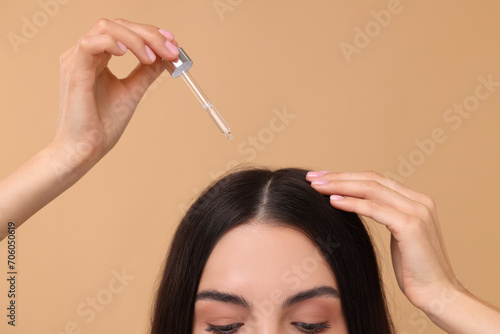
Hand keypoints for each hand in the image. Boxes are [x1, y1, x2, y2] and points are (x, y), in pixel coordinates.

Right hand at [52, 18, 179, 169]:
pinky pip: (89, 43)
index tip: (173, 45)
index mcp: (98, 59)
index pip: (125, 32)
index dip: (150, 34)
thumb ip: (146, 72)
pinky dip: (112, 42)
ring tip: (153, 57)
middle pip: (118, 25)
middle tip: (171, 50)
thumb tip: (166, 57)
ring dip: (136, 38)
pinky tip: (128, 54)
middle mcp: (86, 55)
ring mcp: (77, 60)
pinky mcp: (74, 71)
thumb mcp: (132, 92)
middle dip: (149, 34)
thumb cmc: (102, 125)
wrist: (85, 150)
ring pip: (106, 28)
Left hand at [305, 171, 462, 310]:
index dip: (347, 176)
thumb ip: (386, 216)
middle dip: (338, 177)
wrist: (438, 294)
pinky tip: (333, 201)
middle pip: (371, 179)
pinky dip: (352, 203)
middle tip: (312, 178)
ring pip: (371, 189)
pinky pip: (375, 208)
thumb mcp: (398, 236)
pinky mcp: (411, 226)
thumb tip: (358, 205)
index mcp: (416, 200)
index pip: (376, 179)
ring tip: (316, 186)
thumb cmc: (415, 270)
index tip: (322, 178)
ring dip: (340, 186)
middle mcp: (419, 201)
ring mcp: (417, 211)